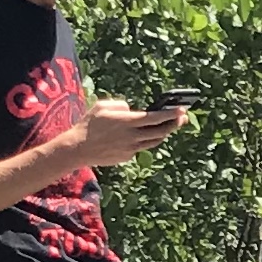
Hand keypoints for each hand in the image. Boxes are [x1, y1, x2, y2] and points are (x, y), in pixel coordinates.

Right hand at [65, 101, 184, 172]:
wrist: (78, 148)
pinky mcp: (127, 156)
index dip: (171, 114)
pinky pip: (142, 147)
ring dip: (164, 133)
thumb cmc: (89, 124)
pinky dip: (148, 140)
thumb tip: (132, 110)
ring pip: (154, 141)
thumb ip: (121, 105)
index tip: (182, 110)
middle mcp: (132, 136)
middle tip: (183, 118)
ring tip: (170, 126)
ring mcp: (131, 148)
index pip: (155, 118)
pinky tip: (151, 135)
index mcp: (127, 121)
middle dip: (174, 124)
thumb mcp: (102, 106)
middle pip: (160, 131)